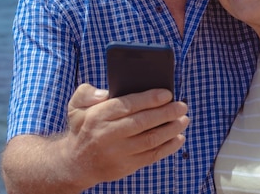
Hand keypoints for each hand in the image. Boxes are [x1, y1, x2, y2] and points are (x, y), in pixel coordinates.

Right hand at [63, 84, 188, 185]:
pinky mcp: (126, 167)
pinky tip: (179, 137)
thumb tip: (105, 92)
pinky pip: (152, 156)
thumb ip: (87, 92)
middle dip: (167, 113)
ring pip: (151, 139)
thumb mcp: (76, 106)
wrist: (75, 164)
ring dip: (172, 129)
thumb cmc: (83, 127)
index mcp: (98, 116)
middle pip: (143, 122)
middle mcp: (108, 135)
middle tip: (182, 106)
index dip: (150, 98)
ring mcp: (118, 153)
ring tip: (184, 119)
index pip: (128, 105)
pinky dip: (169, 147)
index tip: (168, 93)